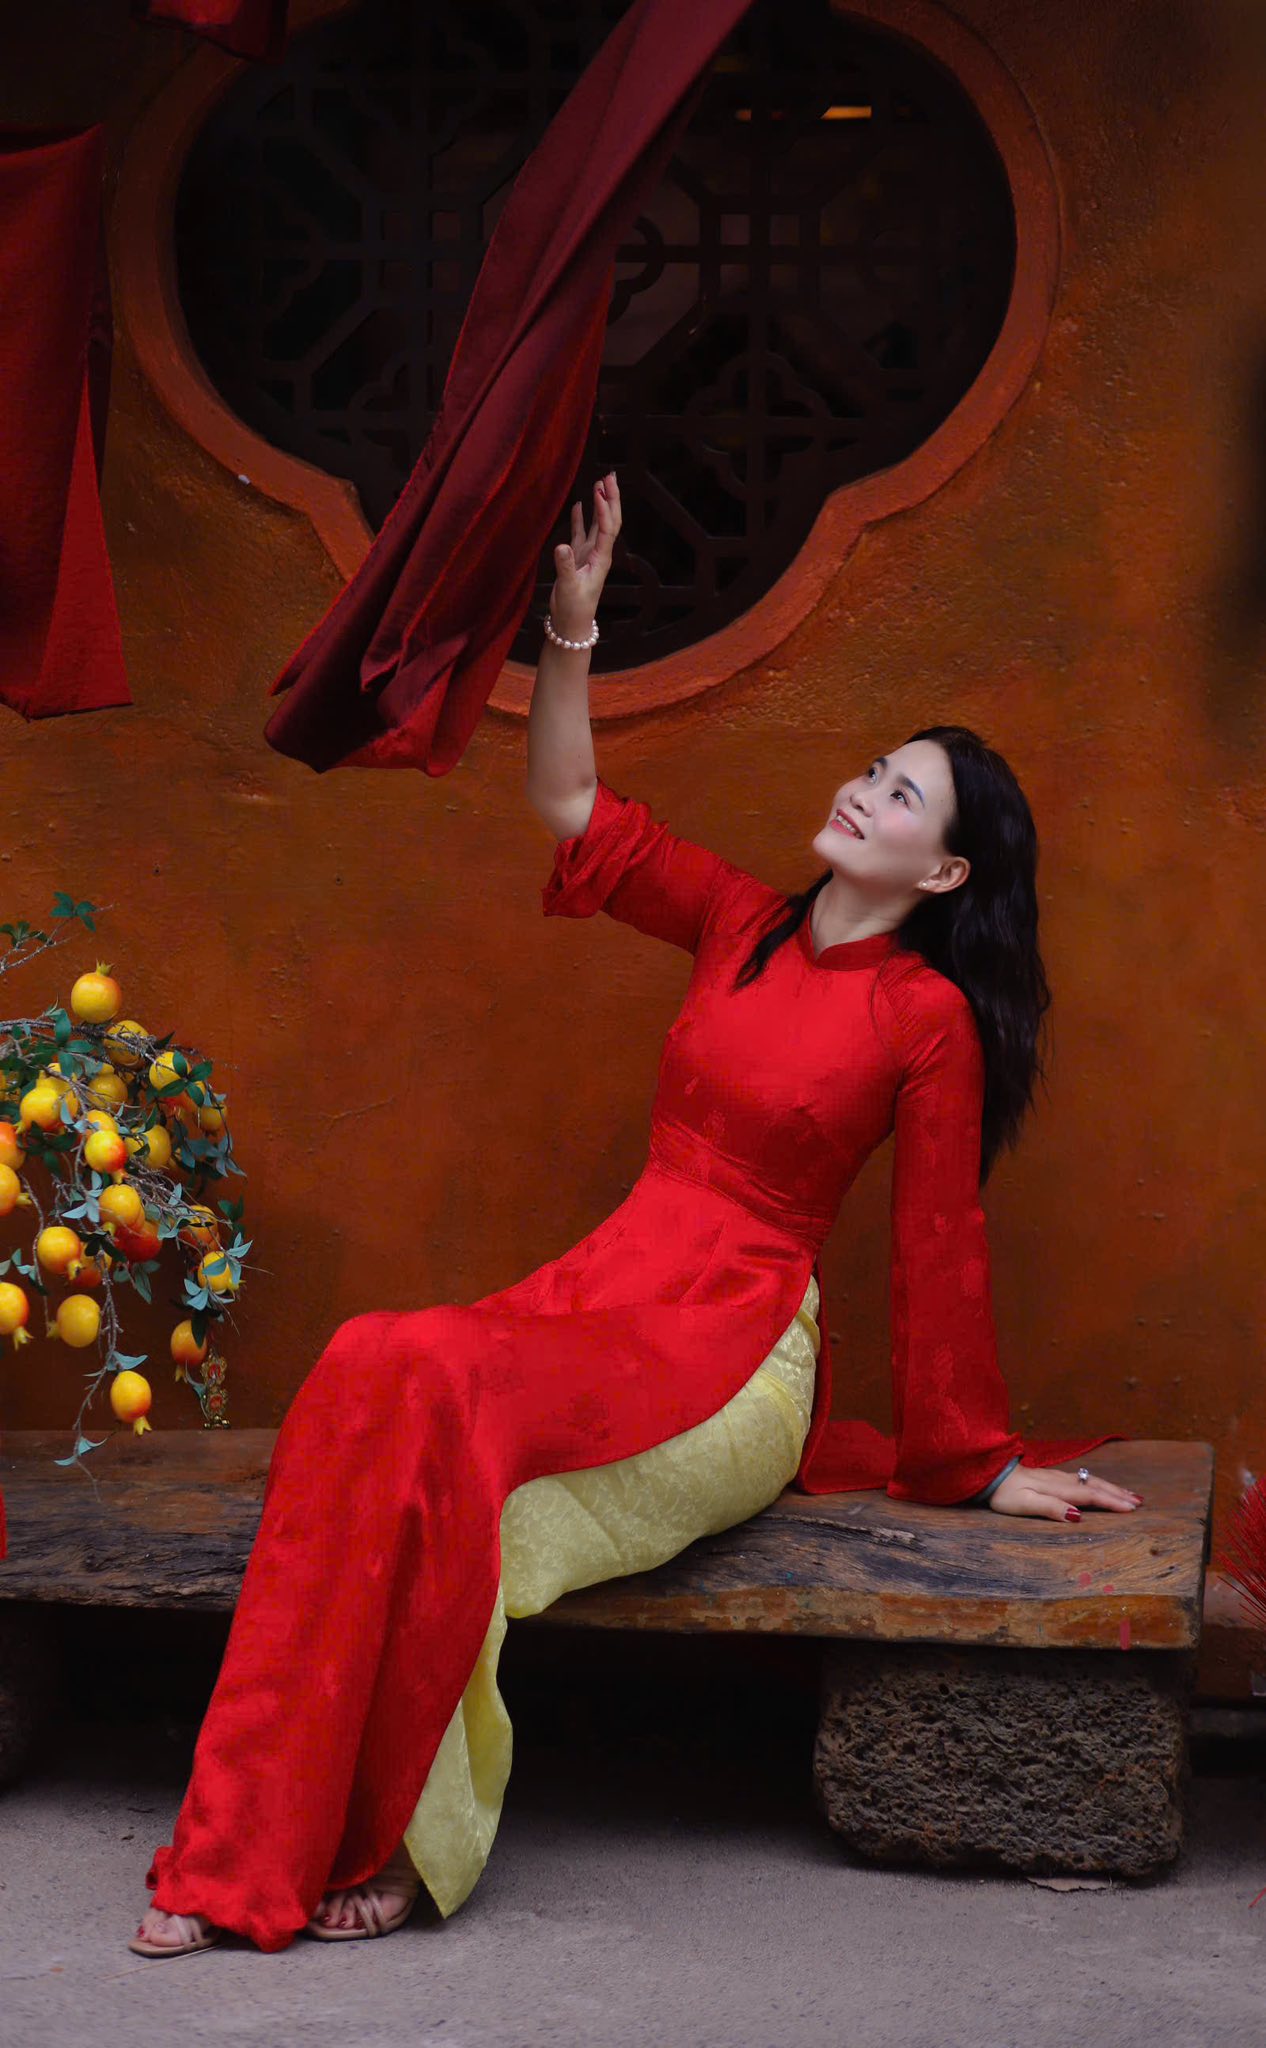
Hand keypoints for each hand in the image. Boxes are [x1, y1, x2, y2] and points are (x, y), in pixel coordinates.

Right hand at [550, 472, 620, 637]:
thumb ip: (565, 566)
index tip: (599, 492)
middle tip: (610, 475)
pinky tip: (580, 504)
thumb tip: (561, 546)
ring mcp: (589, 554)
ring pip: (598, 523)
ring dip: (600, 503)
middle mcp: (599, 553)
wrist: (571, 624)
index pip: (607, 529)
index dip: (604, 509)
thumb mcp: (568, 588)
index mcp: (601, 558)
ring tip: (600, 482)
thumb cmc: (573, 608)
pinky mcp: (578, 557)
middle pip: (610, 520)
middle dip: (611, 498)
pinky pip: (582, 533)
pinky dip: (582, 518)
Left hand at [987, 1464, 1143, 1520]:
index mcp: (1058, 1488)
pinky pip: (1083, 1480)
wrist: (990, 1474)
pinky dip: (1098, 1484)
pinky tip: (1100, 1486)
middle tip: (1139, 1502)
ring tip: (1129, 1494)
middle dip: (1118, 1494)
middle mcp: (1062, 1480)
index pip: (1091, 1496)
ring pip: (1091, 1481)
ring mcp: (1058, 1476)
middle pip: (1095, 1486)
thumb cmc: (1005, 1494)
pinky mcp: (1053, 1477)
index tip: (1132, 1509)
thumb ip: (1051, 1508)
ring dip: (1111, 1487)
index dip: (1112, 1502)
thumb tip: (1078, 1516)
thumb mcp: (1025, 1504)